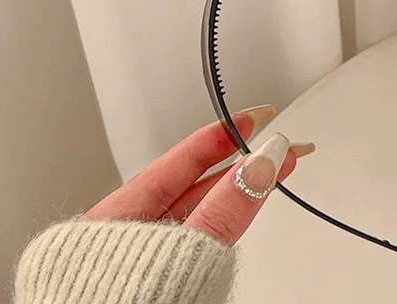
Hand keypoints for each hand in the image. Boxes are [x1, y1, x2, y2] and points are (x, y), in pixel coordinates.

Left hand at [84, 106, 313, 244]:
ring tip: (274, 168)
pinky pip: (197, 237)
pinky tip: (243, 208)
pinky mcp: (160, 280)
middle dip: (241, 160)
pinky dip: (226, 218)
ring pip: (198, 211)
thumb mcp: (183, 253)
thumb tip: (262, 161)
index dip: (222, 135)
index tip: (258, 116)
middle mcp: (126, 236)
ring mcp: (142, 260)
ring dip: (239, 187)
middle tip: (282, 145)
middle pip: (193, 184)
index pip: (179, 161)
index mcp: (114, 219)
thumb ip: (226, 207)